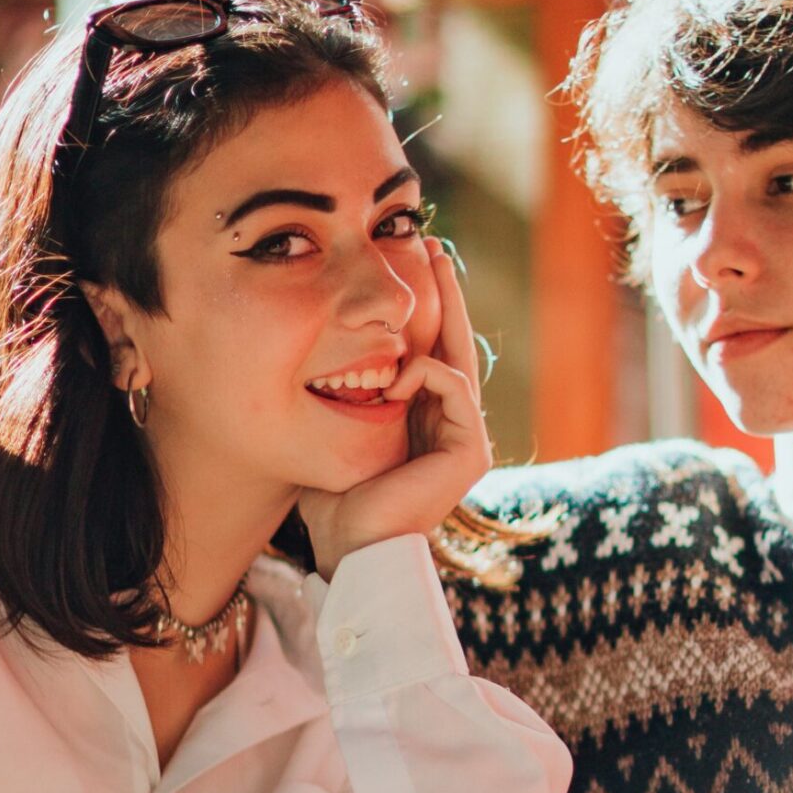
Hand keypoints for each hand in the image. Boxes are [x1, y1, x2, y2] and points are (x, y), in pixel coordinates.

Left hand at [298, 238, 490, 578]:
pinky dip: (422, 373)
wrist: (348, 548)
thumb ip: (344, 394)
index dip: (427, 312)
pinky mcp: (472, 449)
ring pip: (454, 360)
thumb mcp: (336, 429)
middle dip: (446, 294)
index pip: (432, 355)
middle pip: (454, 346)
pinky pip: (453, 385)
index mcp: (424, 423)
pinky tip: (392, 382)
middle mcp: (453, 427)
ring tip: (410, 300)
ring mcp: (467, 438)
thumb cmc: (333, 500)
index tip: (415, 265)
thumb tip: (320, 356)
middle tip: (435, 245)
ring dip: (430, 324)